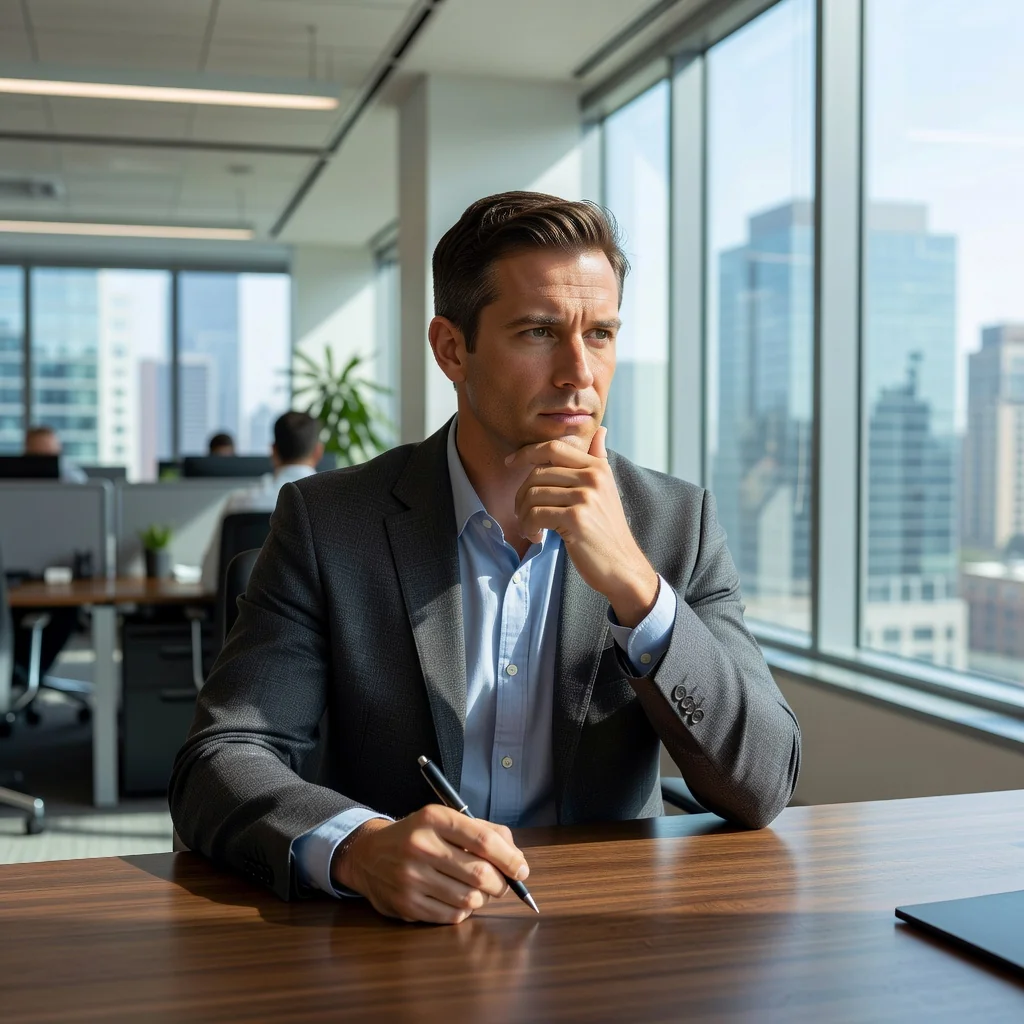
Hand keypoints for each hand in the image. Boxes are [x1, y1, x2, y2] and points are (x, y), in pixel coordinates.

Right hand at [331, 806, 529, 924]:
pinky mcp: (406, 905)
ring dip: (482, 898)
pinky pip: (452, 916)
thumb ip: (484, 831)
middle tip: (503, 884)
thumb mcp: (445, 820)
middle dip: (501, 884)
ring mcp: (411, 878)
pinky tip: (455, 898)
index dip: (510, 858)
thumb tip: (517, 858)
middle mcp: (420, 846)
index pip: (483, 840)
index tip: (522, 869)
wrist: (368, 855)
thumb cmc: (418, 836)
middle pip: (480, 874)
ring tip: (477, 890)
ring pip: (469, 899)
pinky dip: (463, 911)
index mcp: (434, 818)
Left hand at [507, 427, 657, 626]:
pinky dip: (529, 527)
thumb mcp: (606, 490)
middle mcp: (593, 477)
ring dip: (524, 515)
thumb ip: (599, 459)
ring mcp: (585, 497)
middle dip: (522, 495)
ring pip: (533, 494)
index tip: (509, 463)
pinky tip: (537, 537)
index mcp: (597, 467)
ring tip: (531, 529)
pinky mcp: (576, 518)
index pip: (553, 447)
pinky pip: (535, 514)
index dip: (526, 452)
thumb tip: (600, 430)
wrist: (622, 566)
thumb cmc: (606, 530)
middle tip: (525, 515)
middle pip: (538, 473)